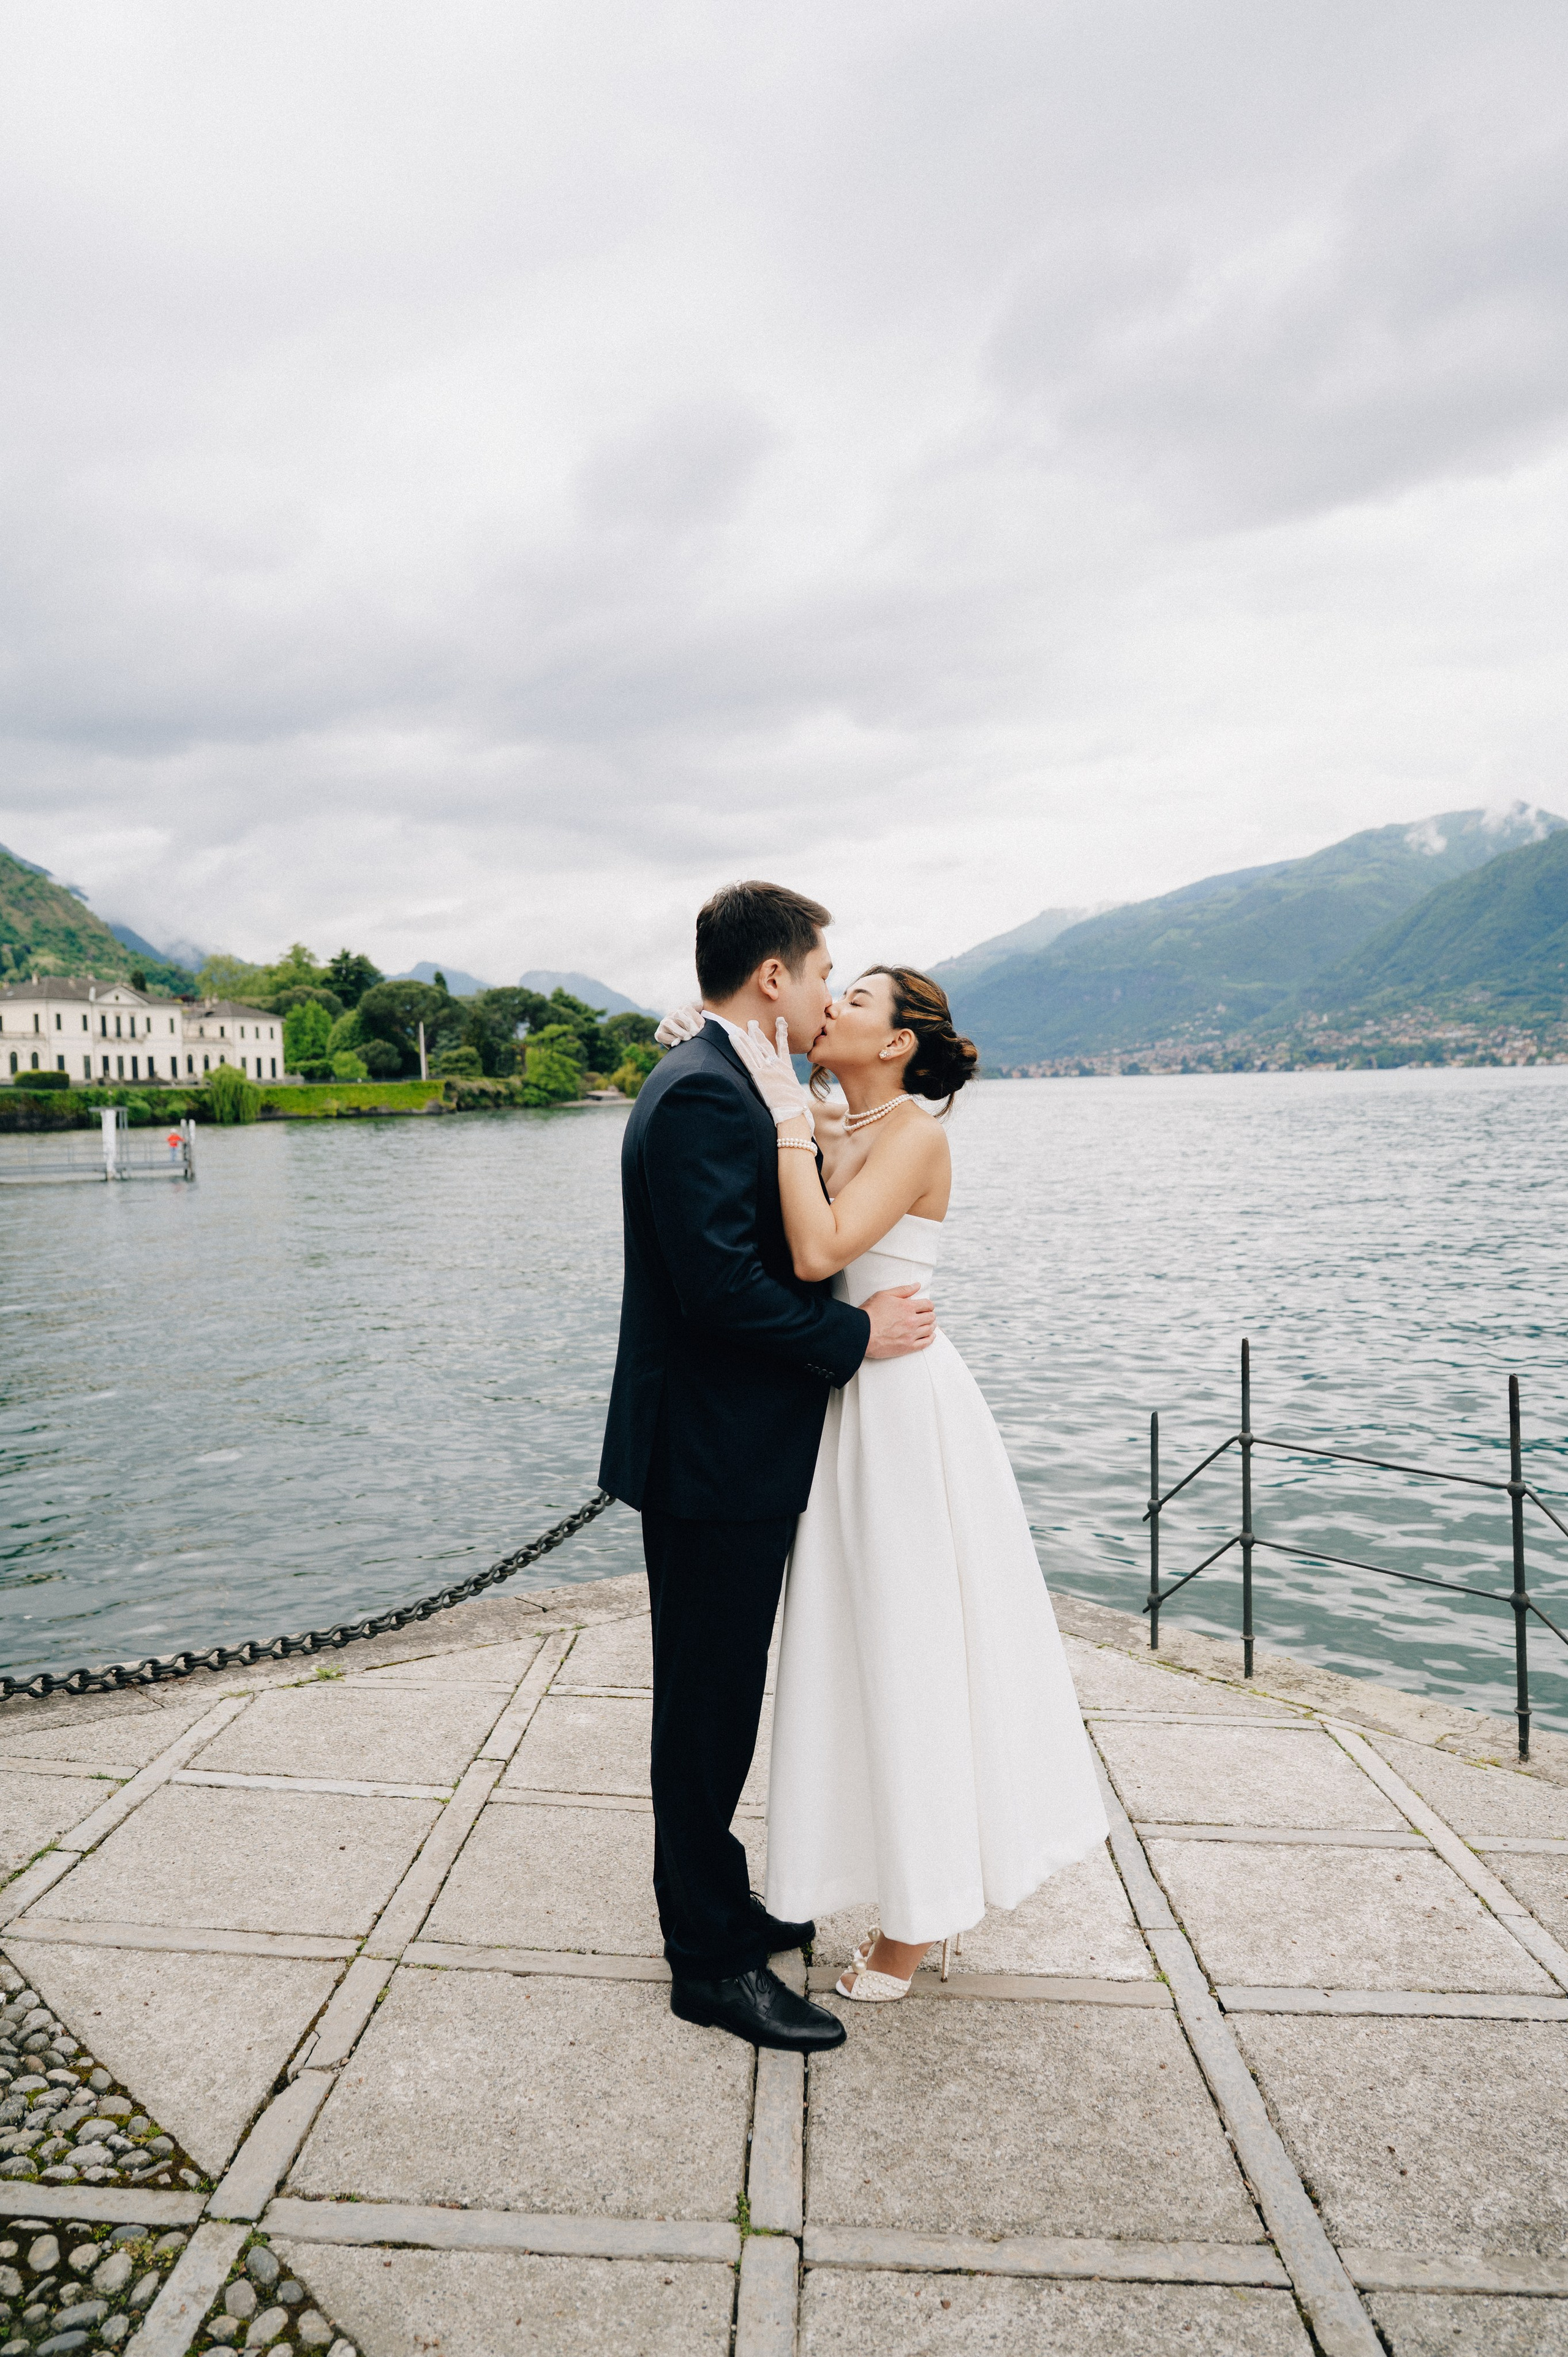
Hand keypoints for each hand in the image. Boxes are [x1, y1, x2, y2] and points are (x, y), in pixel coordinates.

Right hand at [655, 1002, 704, 1046]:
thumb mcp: (702, 1021)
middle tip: (695, 1033)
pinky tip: (678, 1043)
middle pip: (678, 1014)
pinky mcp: (659, 1034)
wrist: (689, 1047)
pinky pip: (662, 1035)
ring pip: (669, 1023)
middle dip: (688, 1024)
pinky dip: (670, 1039)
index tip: (702, 1027)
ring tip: (688, 1038)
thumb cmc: (698, 1032)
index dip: (695, 1017)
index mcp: (684, 1008)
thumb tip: (703, 1005)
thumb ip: (703, 1012)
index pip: (688, 1008)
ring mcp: (664, 1023)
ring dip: (680, 1031)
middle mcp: (672, 1014)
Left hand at [731, 1017, 815, 1134]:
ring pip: (755, 1048)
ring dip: (747, 1036)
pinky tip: (734, 1037)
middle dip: (758, 1032)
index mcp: (787, 1067)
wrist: (793, 1111)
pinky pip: (747, 1058)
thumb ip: (789, 1087)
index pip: (783, 1045)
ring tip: (742, 1026)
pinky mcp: (759, 1075)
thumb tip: (791, 1092)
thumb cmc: (796, 1107)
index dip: (782, 1032)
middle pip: (766, 1044)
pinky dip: (740, 1047)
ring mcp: (767, 1069)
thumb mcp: (795, 1093)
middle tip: (752, 1022)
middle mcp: (777, 1064)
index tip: (781, 1021)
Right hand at [862, 1282, 935, 1358]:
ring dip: (931, 1325)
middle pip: (930, 1317)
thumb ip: (903, 1290)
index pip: (928, 1304)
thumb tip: (917, 1285)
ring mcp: (911, 1335)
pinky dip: (930, 1339)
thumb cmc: (870, 1312)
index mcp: (908, 1307)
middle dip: (930, 1314)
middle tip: (927, 1315)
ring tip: (929, 1324)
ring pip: (930, 1329)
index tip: (926, 1306)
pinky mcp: (907, 1347)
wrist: (861, 1332)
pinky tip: (930, 1336)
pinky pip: (925, 1343)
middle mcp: (912, 1321)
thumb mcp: (884, 1295)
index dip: (929, 1305)